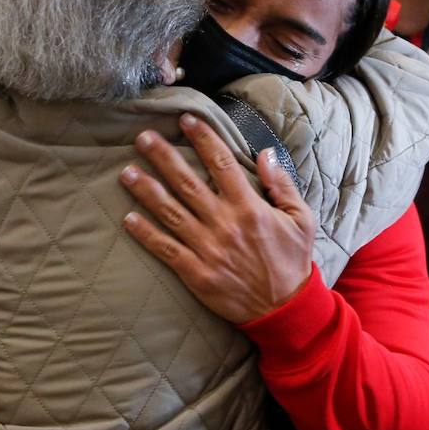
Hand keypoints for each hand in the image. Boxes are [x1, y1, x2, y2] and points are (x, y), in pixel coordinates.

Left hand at [119, 113, 317, 323]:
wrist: (284, 310)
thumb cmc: (292, 261)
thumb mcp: (301, 219)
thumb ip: (282, 185)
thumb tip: (266, 152)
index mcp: (250, 207)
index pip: (222, 163)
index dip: (203, 138)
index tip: (186, 119)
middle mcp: (224, 224)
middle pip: (187, 183)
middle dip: (163, 157)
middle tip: (142, 137)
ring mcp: (207, 249)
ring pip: (171, 213)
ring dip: (146, 191)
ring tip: (126, 172)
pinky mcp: (196, 273)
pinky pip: (166, 249)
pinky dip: (145, 234)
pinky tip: (128, 218)